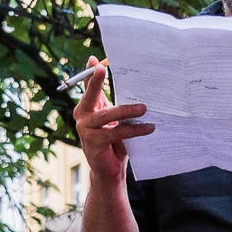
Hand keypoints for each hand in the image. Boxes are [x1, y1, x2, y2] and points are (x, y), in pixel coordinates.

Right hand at [73, 60, 153, 183]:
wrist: (110, 170)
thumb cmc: (115, 141)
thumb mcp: (116, 119)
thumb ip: (118, 103)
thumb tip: (134, 85)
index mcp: (88, 106)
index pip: (89, 85)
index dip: (92, 73)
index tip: (96, 60)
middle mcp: (82, 116)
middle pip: (90, 96)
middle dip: (96, 82)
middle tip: (103, 69)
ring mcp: (85, 130)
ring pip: (106, 116)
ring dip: (126, 111)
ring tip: (143, 108)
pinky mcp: (93, 143)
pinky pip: (115, 133)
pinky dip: (133, 130)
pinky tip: (148, 128)